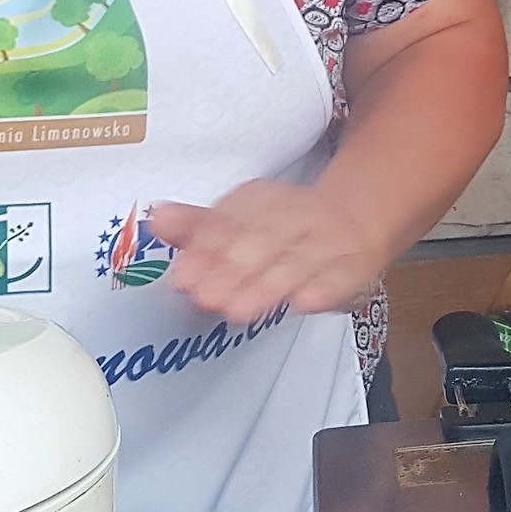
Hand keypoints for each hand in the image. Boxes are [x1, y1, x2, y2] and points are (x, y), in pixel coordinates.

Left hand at [146, 181, 392, 324]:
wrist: (355, 219)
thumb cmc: (285, 226)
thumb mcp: (240, 219)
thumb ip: (197, 227)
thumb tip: (156, 220)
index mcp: (262, 200)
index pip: (231, 220)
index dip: (205, 249)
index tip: (183, 277)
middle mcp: (295, 215)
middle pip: (262, 241)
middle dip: (233, 270)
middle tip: (204, 297)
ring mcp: (327, 240)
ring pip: (295, 262)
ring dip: (267, 285)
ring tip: (237, 310)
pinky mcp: (353, 266)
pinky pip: (338, 276)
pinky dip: (322, 289)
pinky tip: (302, 302)